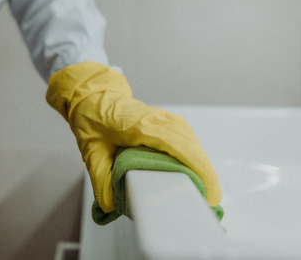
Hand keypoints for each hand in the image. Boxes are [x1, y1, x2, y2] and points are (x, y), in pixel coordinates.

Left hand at [46, 61, 221, 211]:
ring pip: (192, 141)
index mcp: (139, 125)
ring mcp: (164, 117)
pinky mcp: (167, 120)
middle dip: (205, 173)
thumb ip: (101, 180)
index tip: (209, 192)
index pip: (178, 146)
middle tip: (209, 201)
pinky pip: (187, 138)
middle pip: (191, 145)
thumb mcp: (91, 152)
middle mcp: (157, 118)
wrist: (91, 96)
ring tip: (203, 190)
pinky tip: (193, 172)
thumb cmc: (92, 119)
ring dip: (201, 164)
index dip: (198, 168)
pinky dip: (194, 155)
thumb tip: (112, 205)